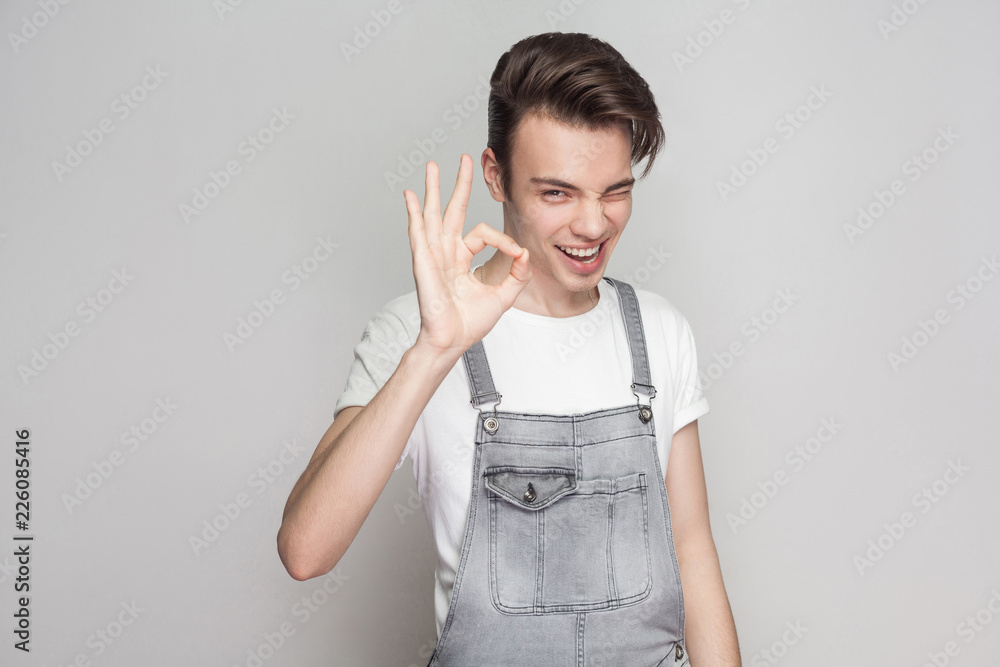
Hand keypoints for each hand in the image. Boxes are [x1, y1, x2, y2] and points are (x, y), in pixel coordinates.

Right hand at [403, 154, 531, 356]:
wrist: (453, 339)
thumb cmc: (470, 323)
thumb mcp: (504, 295)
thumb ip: (517, 274)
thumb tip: (526, 252)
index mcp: (461, 258)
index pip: (482, 233)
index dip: (504, 239)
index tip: (518, 253)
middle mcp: (446, 252)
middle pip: (452, 210)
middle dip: (459, 184)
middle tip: (465, 159)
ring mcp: (433, 254)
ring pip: (433, 214)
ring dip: (433, 188)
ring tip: (432, 165)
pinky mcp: (423, 261)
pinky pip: (418, 232)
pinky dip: (413, 213)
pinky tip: (410, 195)